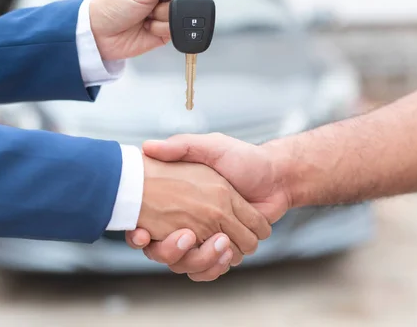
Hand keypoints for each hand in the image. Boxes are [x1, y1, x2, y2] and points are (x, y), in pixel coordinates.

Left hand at [89, 0, 213, 60]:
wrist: (101, 34)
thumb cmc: (115, 3)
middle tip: (156, 0)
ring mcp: (169, 10)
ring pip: (186, 13)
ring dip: (163, 16)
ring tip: (146, 14)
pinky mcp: (169, 29)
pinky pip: (177, 30)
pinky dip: (160, 29)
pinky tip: (147, 25)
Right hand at [127, 133, 292, 280]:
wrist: (277, 176)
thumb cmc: (243, 158)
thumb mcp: (210, 146)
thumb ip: (181, 146)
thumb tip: (147, 147)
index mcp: (179, 201)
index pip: (146, 226)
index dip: (139, 235)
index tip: (142, 234)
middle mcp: (188, 222)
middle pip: (165, 253)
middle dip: (172, 252)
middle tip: (188, 236)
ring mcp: (206, 238)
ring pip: (188, 265)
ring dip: (200, 260)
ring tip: (218, 242)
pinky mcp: (225, 250)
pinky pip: (211, 270)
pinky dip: (216, 267)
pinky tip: (226, 252)